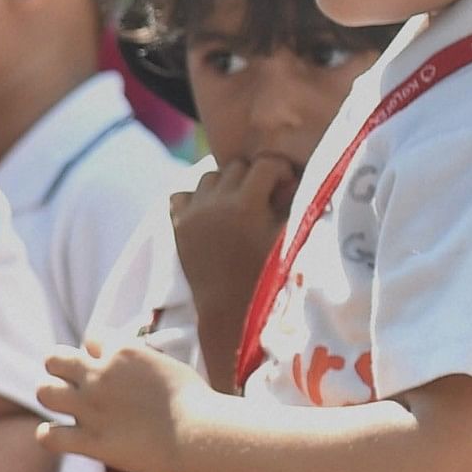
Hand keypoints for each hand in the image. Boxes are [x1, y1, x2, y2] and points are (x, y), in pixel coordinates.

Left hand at [37, 342, 207, 471]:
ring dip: (53, 397)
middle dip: (61, 368)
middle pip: (54, 358)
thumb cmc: (196, 403)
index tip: (113, 369)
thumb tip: (125, 365)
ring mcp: (90, 407)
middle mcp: (100, 375)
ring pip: (44, 391)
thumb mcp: (166, 366)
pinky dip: (50, 435)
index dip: (99, 353)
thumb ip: (139, 362)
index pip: (92, 339)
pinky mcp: (89, 440)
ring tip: (71, 407)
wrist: (202, 434)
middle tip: (79, 385)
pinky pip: (47, 435)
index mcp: (123, 351)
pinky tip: (65, 436)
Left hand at [172, 150, 300, 374]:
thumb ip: (293, 200)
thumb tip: (294, 177)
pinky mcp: (176, 226)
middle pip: (236, 166)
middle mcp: (213, 204)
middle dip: (254, 177)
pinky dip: (197, 198)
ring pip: (209, 177)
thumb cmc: (270, 272)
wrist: (230, 309)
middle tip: (265, 201)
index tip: (286, 191)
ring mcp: (191, 214)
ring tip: (240, 206)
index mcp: (243, 204)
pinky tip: (214, 214)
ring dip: (226, 185)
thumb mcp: (288, 234)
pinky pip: (182, 195)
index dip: (280, 173)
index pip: (265, 163)